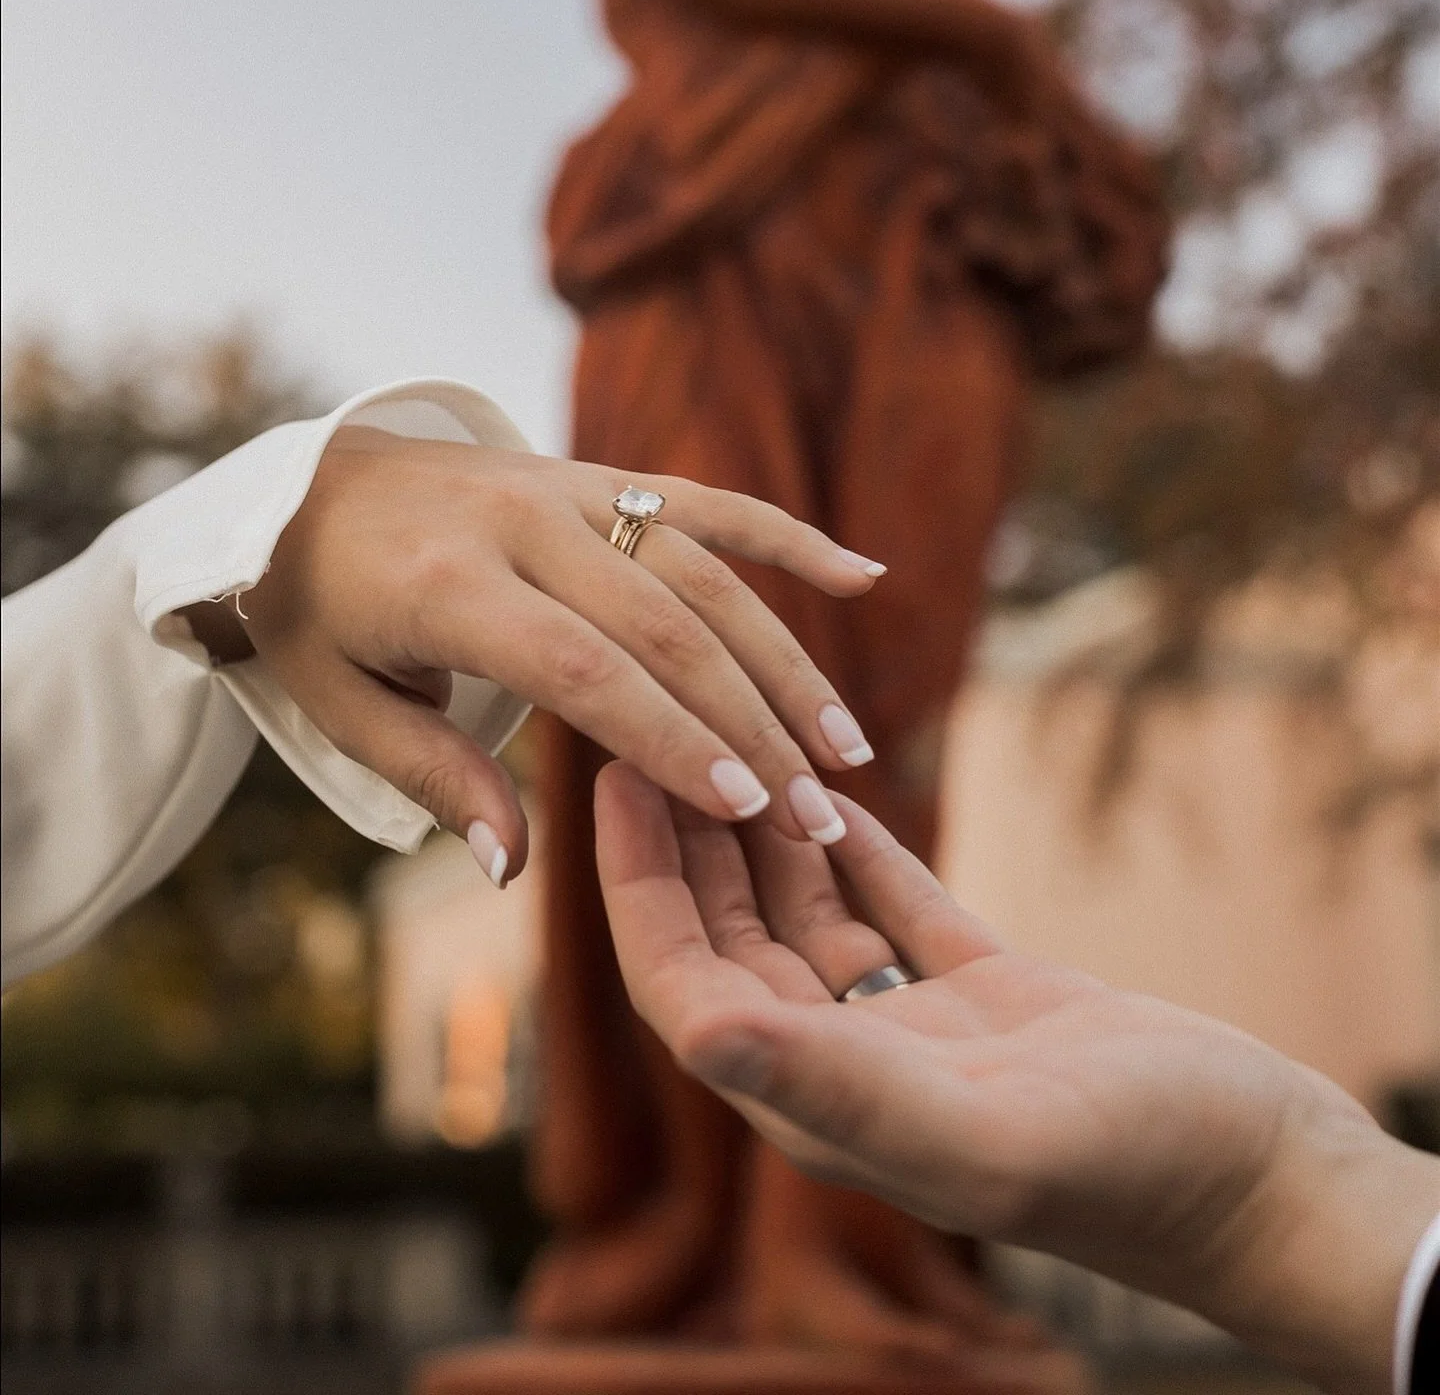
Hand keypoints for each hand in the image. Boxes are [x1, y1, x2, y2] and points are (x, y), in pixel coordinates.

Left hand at [190, 429, 882, 882]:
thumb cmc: (318, 616)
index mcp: (449, 587)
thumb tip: (514, 866)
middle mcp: (522, 523)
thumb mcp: (342, 707)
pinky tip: (863, 576)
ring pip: (704, 571)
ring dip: (784, 660)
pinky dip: (787, 538)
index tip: (745, 806)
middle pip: (665, 626)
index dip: (669, 738)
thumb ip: (434, 776)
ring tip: (844, 745)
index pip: (584, 668)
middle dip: (752, 723)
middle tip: (818, 809)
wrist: (297, 487)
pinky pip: (707, 502)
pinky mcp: (597, 474)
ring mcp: (569, 489)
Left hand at [595, 765, 1438, 1394]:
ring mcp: (920, 1029)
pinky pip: (894, 904)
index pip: (685, 980)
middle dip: (686, 835)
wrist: (1265, 1181)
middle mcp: (850, 1067)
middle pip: (730, 936)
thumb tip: (697, 1036)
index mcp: (822, 1105)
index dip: (637, 880)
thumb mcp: (983, 1128)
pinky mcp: (988, 995)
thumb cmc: (1136, 1170)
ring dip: (765, 830)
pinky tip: (836, 787)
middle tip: (655, 721)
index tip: (617, 770)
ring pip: (806, 914)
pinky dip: (862, 846)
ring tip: (730, 731)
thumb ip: (838, 1088)